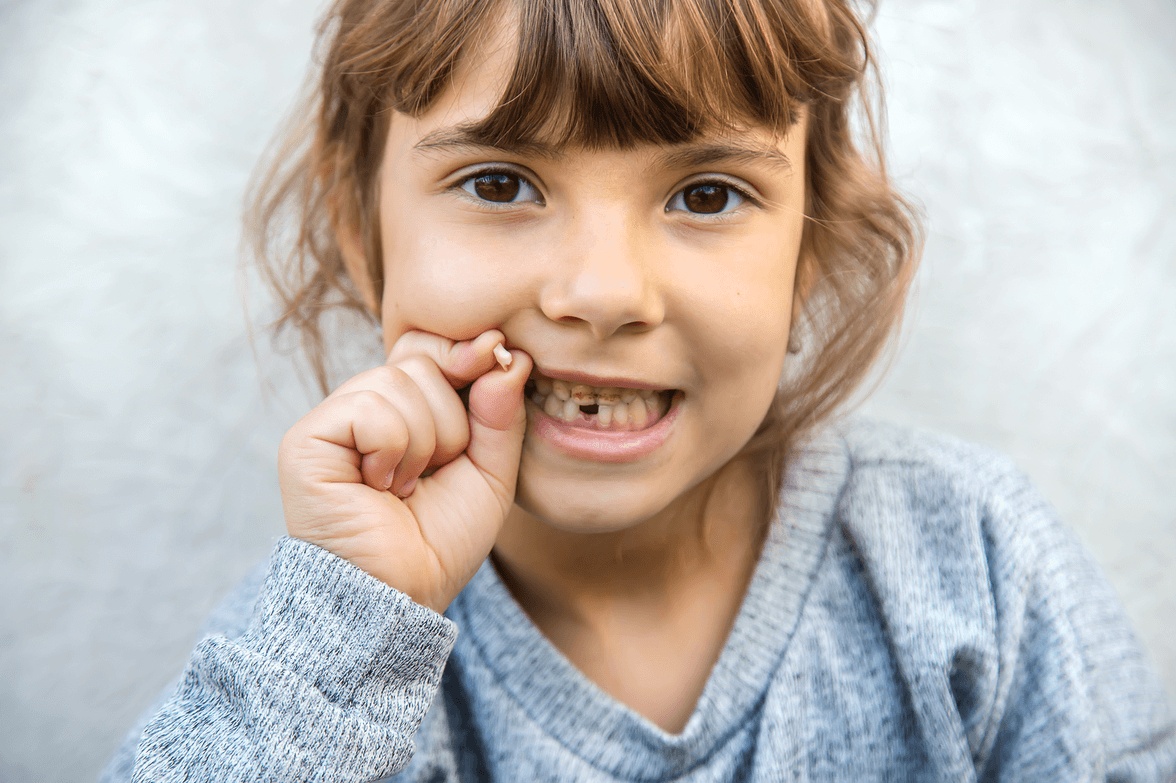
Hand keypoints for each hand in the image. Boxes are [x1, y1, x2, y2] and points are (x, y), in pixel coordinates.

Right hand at [277, 329, 531, 612]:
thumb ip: (501, 414)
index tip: (497, 352)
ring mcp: (331, 421)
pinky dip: (392, 451)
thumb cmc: (440, 542)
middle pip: (420, 360)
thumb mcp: (491, 473)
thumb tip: (507, 355)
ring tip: (404, 487)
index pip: (427, 349)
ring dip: (423, 444)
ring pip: (398, 382)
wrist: (399, 595)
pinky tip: (378, 487)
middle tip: (432, 473)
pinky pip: (371, 409)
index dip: (463, 352)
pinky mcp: (307, 439)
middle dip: (450, 421)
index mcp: (401, 411)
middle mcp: (362, 408)